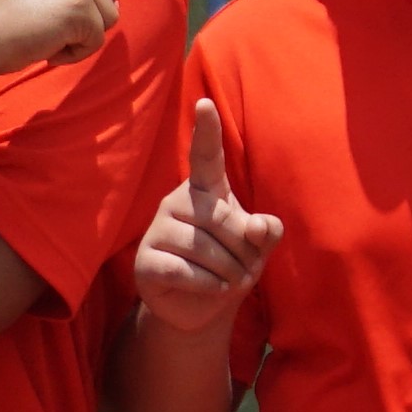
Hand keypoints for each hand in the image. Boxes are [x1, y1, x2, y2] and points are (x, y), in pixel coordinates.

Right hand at [131, 101, 279, 332]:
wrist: (202, 307)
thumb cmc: (230, 266)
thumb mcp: (256, 248)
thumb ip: (266, 232)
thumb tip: (261, 227)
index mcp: (205, 190)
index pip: (206, 156)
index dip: (207, 130)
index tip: (205, 104)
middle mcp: (177, 202)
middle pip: (220, 218)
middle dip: (243, 250)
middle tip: (246, 269)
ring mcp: (157, 230)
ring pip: (202, 247)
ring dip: (229, 271)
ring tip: (231, 280)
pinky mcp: (145, 260)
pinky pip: (183, 270)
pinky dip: (208, 285)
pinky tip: (214, 288)